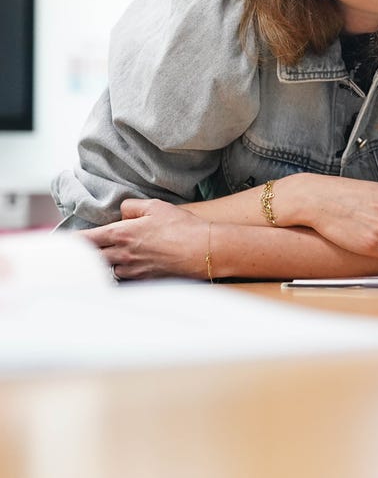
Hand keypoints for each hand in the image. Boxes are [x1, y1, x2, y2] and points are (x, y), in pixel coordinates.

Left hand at [81, 198, 209, 279]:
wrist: (204, 250)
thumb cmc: (182, 227)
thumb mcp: (156, 206)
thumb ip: (132, 207)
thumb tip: (122, 211)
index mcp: (121, 233)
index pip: (86, 240)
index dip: (72, 243)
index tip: (65, 243)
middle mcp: (122, 254)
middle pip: (92, 259)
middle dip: (86, 256)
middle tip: (82, 254)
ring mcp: (132, 270)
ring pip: (109, 270)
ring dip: (107, 265)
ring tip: (112, 259)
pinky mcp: (144, 281)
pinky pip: (125, 279)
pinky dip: (123, 274)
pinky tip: (130, 269)